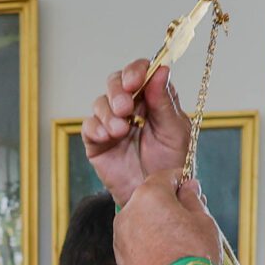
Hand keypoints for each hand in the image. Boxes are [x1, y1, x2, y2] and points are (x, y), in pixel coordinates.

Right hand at [82, 57, 193, 204]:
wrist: (154, 194)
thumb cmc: (169, 163)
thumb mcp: (175, 132)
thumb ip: (164, 102)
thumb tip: (160, 70)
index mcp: (151, 98)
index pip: (140, 72)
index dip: (135, 71)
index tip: (136, 81)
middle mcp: (130, 106)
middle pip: (115, 82)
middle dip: (118, 91)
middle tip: (125, 108)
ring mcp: (111, 122)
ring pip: (100, 102)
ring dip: (108, 113)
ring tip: (121, 131)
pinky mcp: (97, 141)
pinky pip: (89, 126)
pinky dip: (96, 128)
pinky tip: (108, 137)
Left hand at [114, 164, 223, 264]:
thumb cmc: (193, 256)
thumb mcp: (203, 222)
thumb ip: (193, 200)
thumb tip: (189, 187)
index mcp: (148, 195)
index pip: (165, 176)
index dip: (181, 180)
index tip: (192, 190)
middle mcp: (128, 211)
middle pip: (150, 198)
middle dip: (168, 203)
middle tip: (190, 217)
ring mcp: (120, 235)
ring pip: (141, 220)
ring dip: (156, 224)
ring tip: (179, 241)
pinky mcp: (119, 257)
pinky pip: (136, 241)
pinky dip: (149, 242)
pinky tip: (166, 255)